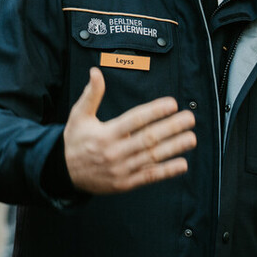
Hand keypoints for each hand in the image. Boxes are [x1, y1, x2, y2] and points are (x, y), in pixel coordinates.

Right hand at [63, 68, 195, 193]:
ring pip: (152, 157)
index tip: (172, 103)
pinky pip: (149, 177)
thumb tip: (96, 72)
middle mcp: (114, 152)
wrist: (65, 174)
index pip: (134, 120)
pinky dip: (166, 171)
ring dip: (174, 147)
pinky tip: (182, 164)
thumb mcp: (78, 116)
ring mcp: (121, 170)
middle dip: (171, 128)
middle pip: (148, 138)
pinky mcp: (125, 184)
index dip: (154, 111)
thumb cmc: (75, 141)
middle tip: (189, 118)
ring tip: (191, 137)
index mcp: (105, 134)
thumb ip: (91, 94)